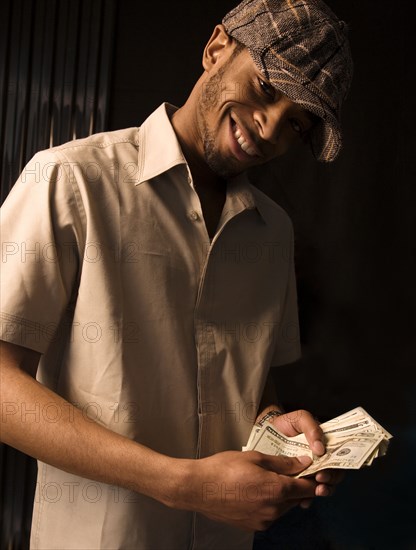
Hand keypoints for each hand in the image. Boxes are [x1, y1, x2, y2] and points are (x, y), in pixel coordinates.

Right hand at [176, 450, 316, 530]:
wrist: (199, 488)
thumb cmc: (223, 468)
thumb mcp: (255, 457)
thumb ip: (283, 462)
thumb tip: (303, 463)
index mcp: (276, 490)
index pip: (307, 488)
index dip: (313, 478)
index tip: (314, 471)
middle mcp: (273, 510)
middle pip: (297, 498)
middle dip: (298, 485)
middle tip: (291, 470)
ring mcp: (264, 521)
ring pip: (284, 507)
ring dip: (284, 495)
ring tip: (268, 478)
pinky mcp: (254, 526)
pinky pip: (271, 514)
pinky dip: (271, 503)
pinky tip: (257, 490)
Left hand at [263, 409, 345, 503]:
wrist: (267, 430)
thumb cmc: (287, 423)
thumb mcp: (301, 418)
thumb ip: (312, 428)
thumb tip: (321, 448)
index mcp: (325, 446)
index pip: (339, 458)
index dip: (338, 465)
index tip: (327, 468)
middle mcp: (321, 460)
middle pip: (335, 475)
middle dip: (330, 480)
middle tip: (320, 479)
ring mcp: (310, 471)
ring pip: (323, 486)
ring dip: (322, 491)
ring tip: (315, 491)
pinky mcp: (298, 480)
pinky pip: (307, 494)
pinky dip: (307, 499)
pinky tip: (303, 501)